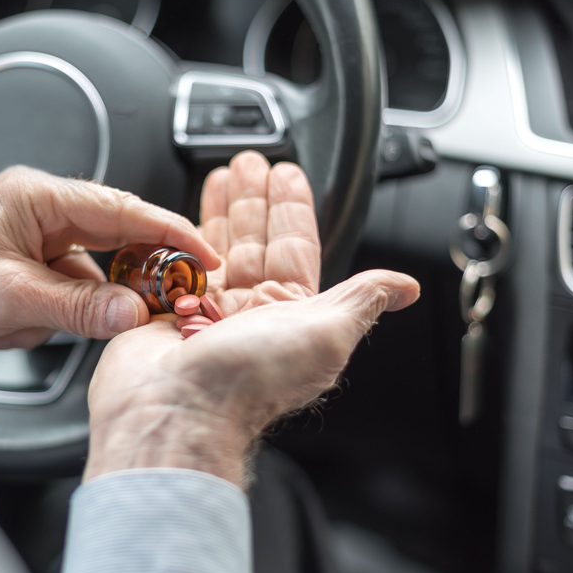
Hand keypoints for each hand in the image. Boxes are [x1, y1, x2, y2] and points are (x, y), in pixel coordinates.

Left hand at [0, 166, 219, 365]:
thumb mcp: (8, 299)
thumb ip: (78, 307)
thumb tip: (133, 312)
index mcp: (35, 197)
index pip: (122, 209)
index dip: (170, 233)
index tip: (205, 257)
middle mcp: (33, 212)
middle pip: (108, 244)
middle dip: (112, 284)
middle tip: (142, 309)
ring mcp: (24, 242)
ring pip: (83, 280)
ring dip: (62, 311)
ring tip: (18, 321)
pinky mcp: (15, 271)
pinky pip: (57, 296)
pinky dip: (40, 319)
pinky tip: (3, 327)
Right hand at [86, 151, 419, 487]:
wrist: (178, 410)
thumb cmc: (251, 380)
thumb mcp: (327, 331)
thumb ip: (363, 299)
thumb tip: (407, 286)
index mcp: (291, 316)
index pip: (297, 248)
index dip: (293, 209)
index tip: (287, 175)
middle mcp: (249, 315)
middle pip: (254, 242)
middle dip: (254, 199)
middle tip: (250, 163)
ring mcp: (205, 315)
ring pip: (214, 250)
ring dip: (219, 210)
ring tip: (220, 174)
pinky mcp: (165, 315)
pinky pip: (173, 269)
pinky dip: (176, 239)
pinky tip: (179, 216)